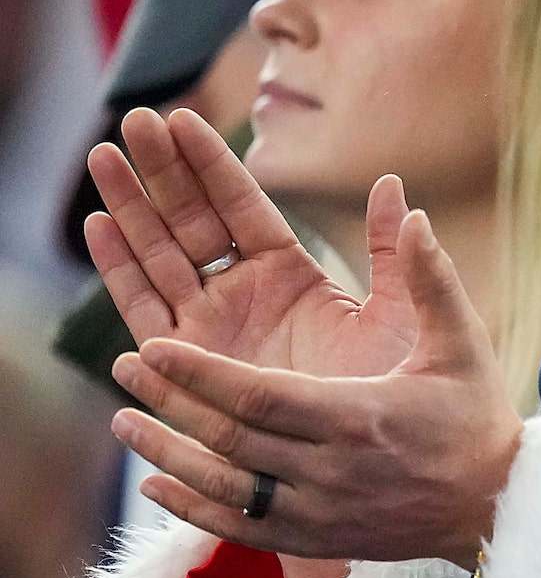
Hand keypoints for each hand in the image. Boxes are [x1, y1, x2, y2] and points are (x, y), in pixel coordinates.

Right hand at [86, 109, 418, 380]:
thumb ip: (392, 251)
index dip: (211, 163)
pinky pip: (146, 307)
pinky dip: (121, 267)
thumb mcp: (403, 312)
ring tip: (102, 155)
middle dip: (160, 171)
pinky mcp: (188, 363)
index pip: (242, 205)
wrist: (379, 460)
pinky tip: (99, 225)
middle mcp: (245, 295)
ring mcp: (212, 327)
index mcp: (292, 274)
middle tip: (132, 118)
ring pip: (160, 254)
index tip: (181, 117)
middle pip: (192, 220)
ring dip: (130, 206)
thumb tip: (396, 184)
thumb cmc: (397, 389)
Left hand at [108, 201, 522, 569]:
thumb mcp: (462, 341)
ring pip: (222, 486)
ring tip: (123, 420)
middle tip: (125, 367)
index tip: (152, 347)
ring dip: (166, 454)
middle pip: (229, 437)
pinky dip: (189, 510)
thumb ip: (429, 276)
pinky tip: (154, 487)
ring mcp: (318, 510)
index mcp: (360, 416)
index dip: (200, 373)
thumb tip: (414, 209)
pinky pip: (236, 530)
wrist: (496, 505)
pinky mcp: (314, 539)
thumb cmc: (477, 416)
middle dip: (170, 400)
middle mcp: (331, 470)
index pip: (259, 396)